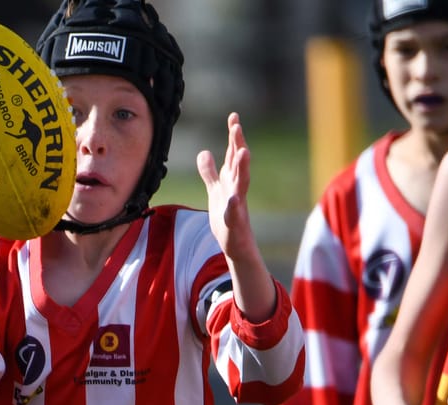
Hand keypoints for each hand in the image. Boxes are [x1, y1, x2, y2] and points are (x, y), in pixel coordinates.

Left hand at [198, 113, 256, 265]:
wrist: (236, 244)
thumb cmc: (227, 217)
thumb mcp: (215, 190)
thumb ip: (210, 172)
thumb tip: (204, 152)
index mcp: (231, 180)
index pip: (233, 154)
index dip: (233, 136)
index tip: (234, 116)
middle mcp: (237, 188)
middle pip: (239, 163)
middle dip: (238, 144)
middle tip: (236, 126)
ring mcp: (238, 204)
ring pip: (242, 183)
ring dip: (242, 168)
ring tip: (243, 152)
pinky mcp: (235, 222)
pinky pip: (235, 212)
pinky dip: (234, 205)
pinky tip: (234, 199)